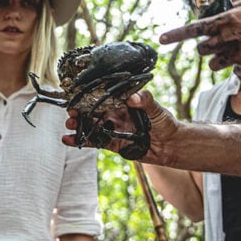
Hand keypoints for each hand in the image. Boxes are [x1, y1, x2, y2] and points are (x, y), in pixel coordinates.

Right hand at [61, 90, 179, 164]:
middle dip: (80, 110)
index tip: (79, 94)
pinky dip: (82, 141)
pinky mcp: (113, 144)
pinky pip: (95, 142)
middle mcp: (116, 115)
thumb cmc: (165, 123)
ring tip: (70, 124)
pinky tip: (69, 140)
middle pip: (93, 111)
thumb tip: (133, 97)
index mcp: (124, 103)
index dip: (90, 95)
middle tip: (71, 111)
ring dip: (79, 125)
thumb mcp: (157, 109)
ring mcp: (113, 129)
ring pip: (91, 126)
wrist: (171, 145)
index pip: (104, 97)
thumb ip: (146, 101)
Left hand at [159, 0, 240, 71]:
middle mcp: (232, 36)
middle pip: (202, 49)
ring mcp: (240, 53)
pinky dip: (237, 65)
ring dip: (217, 59)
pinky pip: (232, 70)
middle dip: (206, 48)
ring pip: (213, 64)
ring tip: (232, 50)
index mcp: (229, 19)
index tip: (161, 39)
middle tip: (219, 42)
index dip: (177, 34)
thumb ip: (233, 3)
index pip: (196, 28)